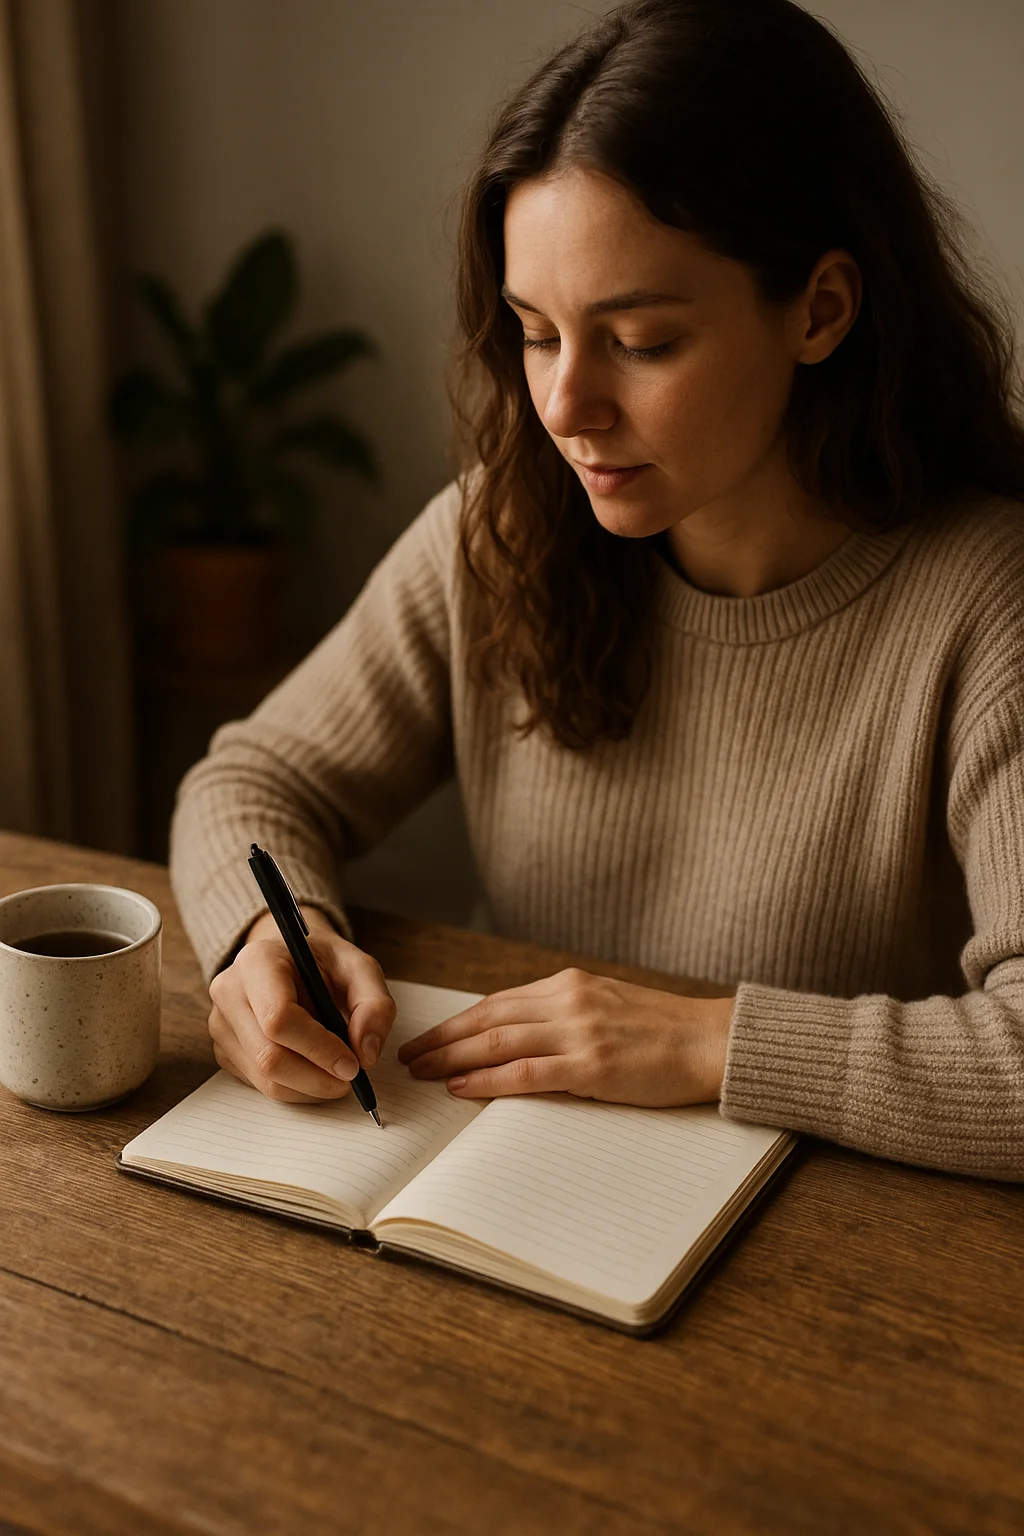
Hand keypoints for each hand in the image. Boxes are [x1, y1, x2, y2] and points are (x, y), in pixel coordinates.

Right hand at [207, 906, 395, 1102]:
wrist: (291, 961)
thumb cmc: (324, 963)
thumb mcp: (360, 968)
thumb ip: (374, 1006)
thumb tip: (367, 1055)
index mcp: (258, 961)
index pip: (279, 1019)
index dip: (319, 1049)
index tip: (353, 1064)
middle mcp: (229, 992)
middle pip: (270, 1057)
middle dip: (318, 1078)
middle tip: (351, 1079)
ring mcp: (221, 1024)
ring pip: (265, 1079)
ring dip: (310, 1088)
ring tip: (337, 1075)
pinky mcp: (224, 1051)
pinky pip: (260, 1086)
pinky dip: (296, 1089)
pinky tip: (314, 1069)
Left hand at [397, 968, 734, 1106]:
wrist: (712, 1041)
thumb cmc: (664, 1031)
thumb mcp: (608, 1006)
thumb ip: (565, 1014)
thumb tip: (520, 1035)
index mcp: (570, 985)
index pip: (497, 1003)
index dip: (457, 1022)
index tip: (428, 1036)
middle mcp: (568, 1001)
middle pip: (487, 1019)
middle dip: (442, 1039)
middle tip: (409, 1055)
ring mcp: (579, 1031)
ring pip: (497, 1043)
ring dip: (452, 1059)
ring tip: (423, 1072)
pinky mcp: (591, 1064)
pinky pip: (526, 1072)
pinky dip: (488, 1080)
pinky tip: (462, 1088)